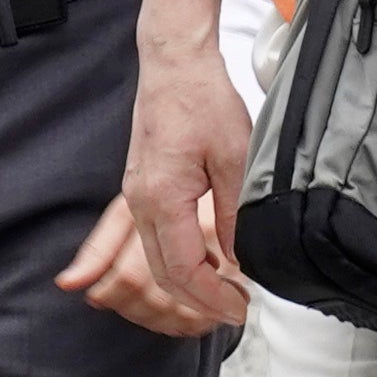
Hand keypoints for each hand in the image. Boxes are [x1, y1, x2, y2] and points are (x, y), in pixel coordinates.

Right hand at [63, 39, 255, 336]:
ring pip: (155, 260)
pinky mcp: (141, 188)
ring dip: (188, 284)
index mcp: (161, 199)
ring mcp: (136, 196)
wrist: (175, 65)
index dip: (212, 298)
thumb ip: (236, 215)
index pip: (183, 271)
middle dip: (199, 301)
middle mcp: (140, 202)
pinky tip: (206, 263)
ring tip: (225, 292)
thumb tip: (241, 259)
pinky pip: (153, 239)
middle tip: (236, 310)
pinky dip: (177, 261)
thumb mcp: (236, 159)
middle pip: (163, 274)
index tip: (239, 309)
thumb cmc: (202, 100)